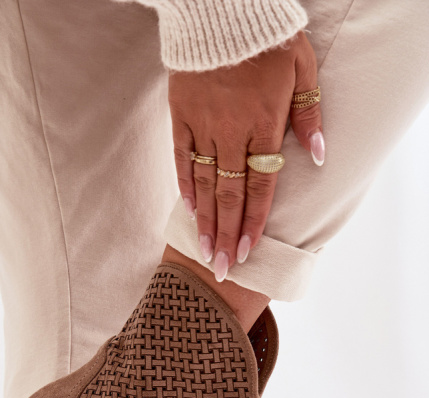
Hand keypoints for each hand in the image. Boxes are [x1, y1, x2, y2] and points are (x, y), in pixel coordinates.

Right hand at [168, 31, 323, 280]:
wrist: (221, 10)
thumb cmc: (269, 40)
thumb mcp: (302, 70)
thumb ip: (309, 115)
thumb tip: (318, 156)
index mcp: (264, 125)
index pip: (261, 185)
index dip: (255, 221)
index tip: (249, 252)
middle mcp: (232, 133)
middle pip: (230, 194)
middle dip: (227, 235)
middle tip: (222, 268)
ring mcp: (203, 126)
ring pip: (203, 183)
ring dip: (205, 221)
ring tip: (204, 250)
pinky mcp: (180, 116)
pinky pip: (181, 158)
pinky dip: (183, 185)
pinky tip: (187, 211)